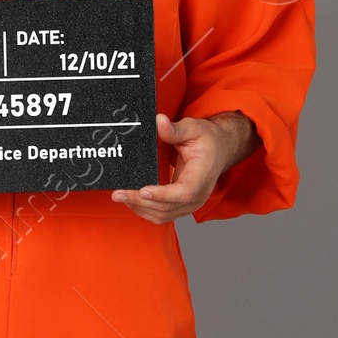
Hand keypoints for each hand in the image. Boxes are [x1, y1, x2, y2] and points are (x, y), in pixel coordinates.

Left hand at [111, 110, 256, 222]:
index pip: (183, 192)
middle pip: (167, 208)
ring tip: (121, 197)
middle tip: (118, 194)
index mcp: (202, 176)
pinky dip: (145, 210)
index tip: (142, 191)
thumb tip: (159, 122)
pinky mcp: (182, 206)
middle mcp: (198, 195)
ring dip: (140, 209)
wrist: (219, 150)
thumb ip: (175, 129)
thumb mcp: (194, 128)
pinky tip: (132, 201)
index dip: (162, 195)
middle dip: (140, 202)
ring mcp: (190, 203)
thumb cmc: (207, 140)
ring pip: (163, 215)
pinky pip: (163, 214)